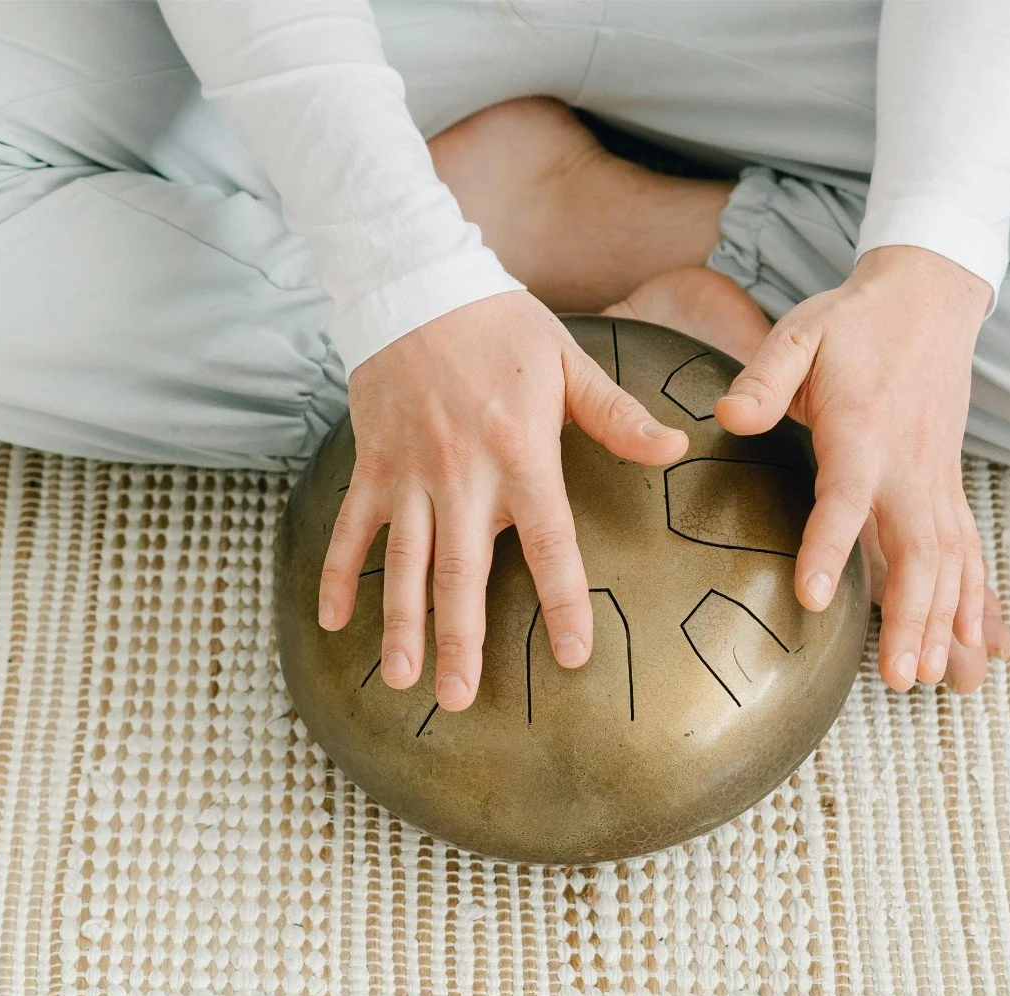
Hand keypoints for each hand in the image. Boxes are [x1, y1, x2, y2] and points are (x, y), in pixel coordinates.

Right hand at [318, 290, 688, 709]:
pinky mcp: (371, 464)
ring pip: (404, 563)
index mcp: (521, 456)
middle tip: (459, 700)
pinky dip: (339, 574)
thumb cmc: (501, 324)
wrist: (415, 281)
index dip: (563, 604)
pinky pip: (350, 529)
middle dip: (460, 642)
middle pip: (462, 574)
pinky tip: (334, 621)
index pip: (550, 545)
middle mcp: (462, 476)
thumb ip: (618, 416)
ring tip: (401, 679)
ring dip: (401, 624)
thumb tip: (676, 446)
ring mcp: (409, 474)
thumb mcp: (568, 364)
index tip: (571, 656)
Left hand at [715, 246, 994, 692]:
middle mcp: (909, 464)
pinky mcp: (948, 484)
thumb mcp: (798, 333)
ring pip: (950, 561)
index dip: (830, 547)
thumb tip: (727, 414)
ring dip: (947, 623)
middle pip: (917, 550)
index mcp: (863, 429)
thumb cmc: (852, 322)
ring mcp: (936, 478)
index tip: (813, 597)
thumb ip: (763, 377)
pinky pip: (969, 550)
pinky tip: (982, 650)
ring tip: (942, 682)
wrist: (927, 297)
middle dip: (913, 617)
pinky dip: (977, 602)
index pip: (846, 497)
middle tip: (902, 678)